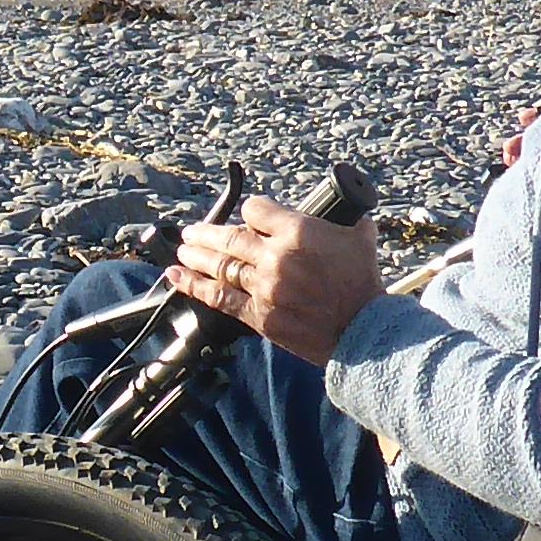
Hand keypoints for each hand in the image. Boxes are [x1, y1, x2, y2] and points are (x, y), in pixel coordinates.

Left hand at [167, 196, 380, 365]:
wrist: (363, 330)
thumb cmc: (364, 285)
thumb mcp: (360, 239)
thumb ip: (347, 221)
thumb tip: (349, 215)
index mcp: (298, 231)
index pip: (256, 209)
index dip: (250, 210)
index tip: (247, 215)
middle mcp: (276, 256)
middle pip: (229, 237)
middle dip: (206, 232)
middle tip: (191, 231)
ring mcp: (264, 287)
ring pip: (220, 265)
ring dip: (195, 256)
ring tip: (182, 250)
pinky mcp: (258, 315)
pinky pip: (218, 298)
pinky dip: (193, 286)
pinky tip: (176, 277)